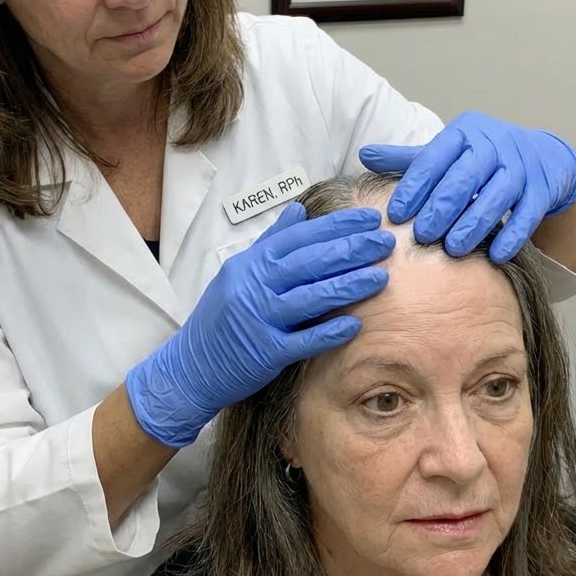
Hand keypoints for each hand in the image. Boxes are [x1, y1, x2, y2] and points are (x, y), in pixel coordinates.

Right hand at [125, 203, 394, 447]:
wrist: (191, 366)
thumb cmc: (220, 317)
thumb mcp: (238, 273)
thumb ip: (271, 242)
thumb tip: (299, 209)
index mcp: (250, 264)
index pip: (298, 237)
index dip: (335, 226)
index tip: (368, 219)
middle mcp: (252, 287)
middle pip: (309, 263)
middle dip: (350, 250)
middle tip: (384, 242)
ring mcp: (259, 319)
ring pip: (310, 298)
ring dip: (348, 286)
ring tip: (381, 277)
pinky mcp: (265, 353)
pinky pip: (302, 340)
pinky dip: (329, 332)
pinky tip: (355, 324)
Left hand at [359, 111, 575, 262]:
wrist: (542, 156)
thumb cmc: (480, 158)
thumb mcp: (447, 152)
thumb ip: (408, 159)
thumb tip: (364, 154)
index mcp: (462, 134)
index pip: (433, 159)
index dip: (414, 187)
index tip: (395, 214)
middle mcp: (492, 145)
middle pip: (465, 177)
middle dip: (442, 208)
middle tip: (422, 236)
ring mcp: (520, 167)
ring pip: (496, 195)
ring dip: (474, 224)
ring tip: (454, 249)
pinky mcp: (541, 189)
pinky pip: (527, 214)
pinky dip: (512, 235)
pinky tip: (495, 255)